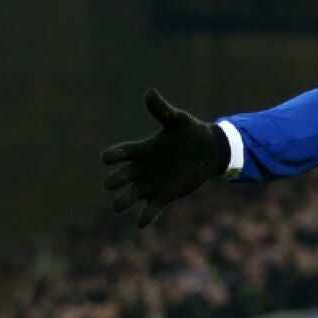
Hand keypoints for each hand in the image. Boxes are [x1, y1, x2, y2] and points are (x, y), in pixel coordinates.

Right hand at [101, 90, 231, 226]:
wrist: (210, 151)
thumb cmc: (191, 133)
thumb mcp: (177, 121)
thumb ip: (162, 110)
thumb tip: (149, 92)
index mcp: (142, 150)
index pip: (120, 154)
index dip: (112, 156)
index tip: (107, 159)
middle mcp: (143, 168)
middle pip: (121, 178)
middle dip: (114, 182)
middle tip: (110, 185)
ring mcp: (152, 183)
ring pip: (131, 196)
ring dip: (123, 202)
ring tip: (117, 207)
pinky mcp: (164, 195)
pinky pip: (151, 209)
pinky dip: (145, 217)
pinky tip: (140, 224)